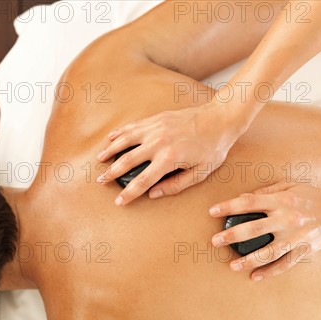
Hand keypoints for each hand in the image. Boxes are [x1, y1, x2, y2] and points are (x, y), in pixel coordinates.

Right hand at [96, 99, 244, 205]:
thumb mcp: (200, 173)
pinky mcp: (156, 119)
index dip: (129, 193)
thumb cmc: (213, 148)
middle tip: (101, 181)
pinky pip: (133, 127)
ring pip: (126, 140)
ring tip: (100, 159)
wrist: (220, 118)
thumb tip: (153, 194)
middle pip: (128, 160)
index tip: (119, 201)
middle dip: (112, 172)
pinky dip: (120, 133)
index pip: (143, 181)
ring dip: (111, 150)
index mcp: (169, 158)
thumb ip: (175, 185)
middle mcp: (159, 142)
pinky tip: (111, 138)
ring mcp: (155, 128)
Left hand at [209, 182, 320, 279]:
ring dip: (248, 260)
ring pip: (268, 252)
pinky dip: (269, 272)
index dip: (229, 206)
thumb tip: (244, 197)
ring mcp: (295, 237)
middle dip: (232, 235)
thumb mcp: (290, 186)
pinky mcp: (303, 250)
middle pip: (254, 228)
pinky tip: (255, 276)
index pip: (249, 202)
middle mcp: (286, 219)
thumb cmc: (314, 196)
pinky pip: (284, 264)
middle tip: (215, 241)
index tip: (212, 211)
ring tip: (232, 266)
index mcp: (281, 200)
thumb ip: (267, 191)